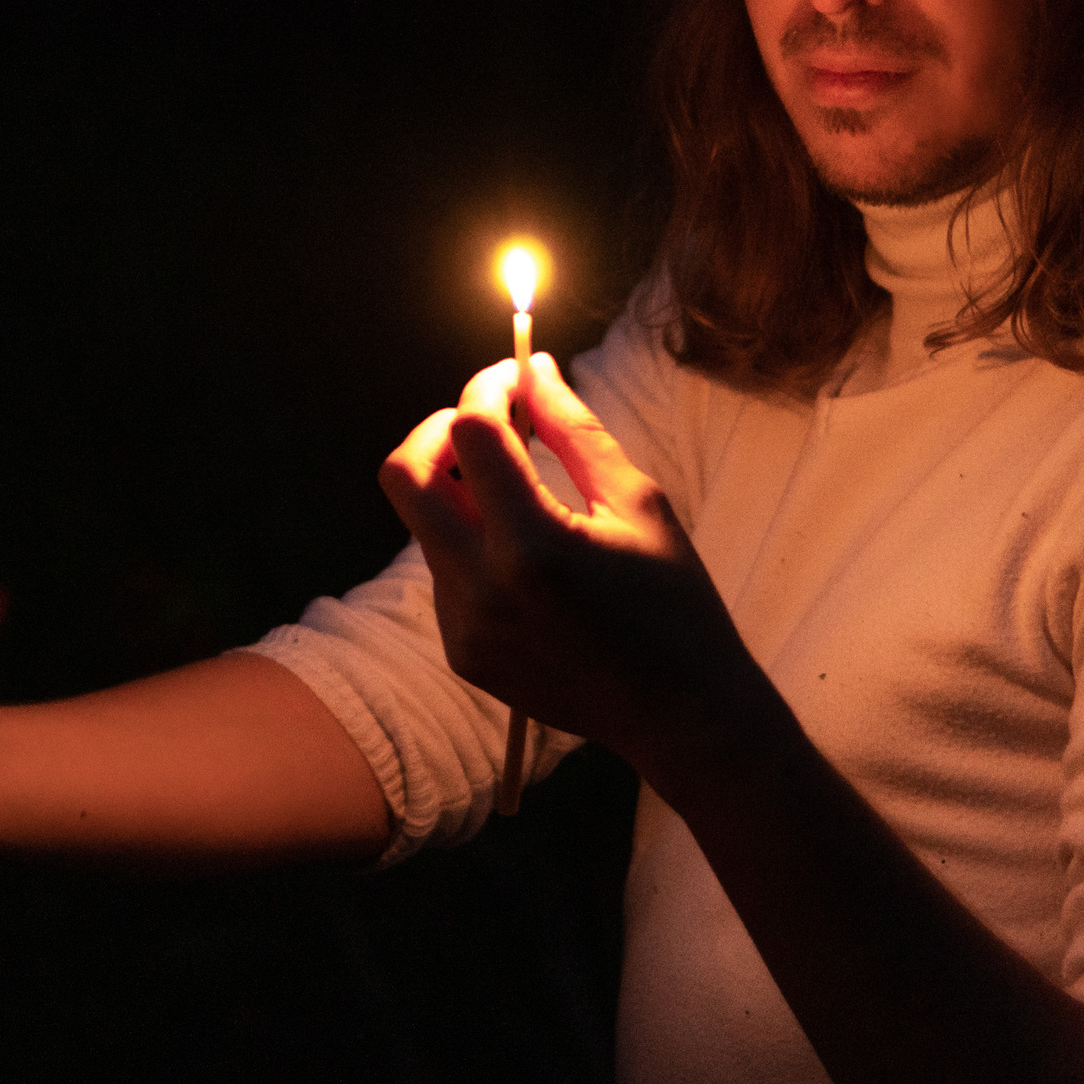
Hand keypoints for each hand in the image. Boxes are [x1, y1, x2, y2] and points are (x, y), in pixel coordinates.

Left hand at [378, 353, 755, 764]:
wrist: (680, 716)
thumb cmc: (674, 602)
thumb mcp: (638, 503)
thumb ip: (575, 430)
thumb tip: (533, 367)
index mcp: (533, 546)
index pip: (469, 433)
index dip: (486, 389)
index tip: (513, 379)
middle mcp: (482, 589)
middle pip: (403, 475)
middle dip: (439, 430)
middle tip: (489, 424)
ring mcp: (463, 626)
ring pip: (423, 524)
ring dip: (460, 491)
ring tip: (525, 494)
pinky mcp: (461, 652)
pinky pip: (443, 572)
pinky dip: (472, 544)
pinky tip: (530, 561)